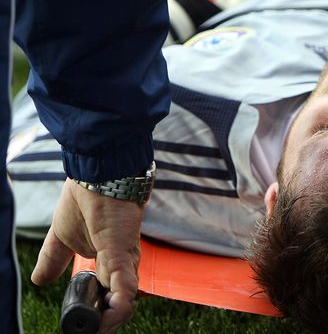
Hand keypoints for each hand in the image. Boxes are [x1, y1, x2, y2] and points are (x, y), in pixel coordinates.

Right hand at [32, 179, 144, 333]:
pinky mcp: (122, 251)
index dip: (101, 310)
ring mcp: (124, 258)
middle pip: (120, 301)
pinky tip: (113, 315)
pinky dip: (120, 304)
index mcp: (109, 259)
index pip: (111, 293)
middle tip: (91, 329)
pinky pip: (124, 284)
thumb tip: (39, 282)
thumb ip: (55, 259)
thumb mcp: (62, 235)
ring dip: (112, 318)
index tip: (86, 321)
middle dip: (106, 320)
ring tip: (96, 328)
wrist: (94, 173)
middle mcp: (122, 262)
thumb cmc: (84, 198)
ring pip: (125, 298)